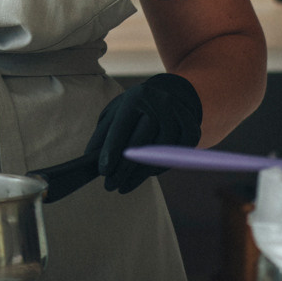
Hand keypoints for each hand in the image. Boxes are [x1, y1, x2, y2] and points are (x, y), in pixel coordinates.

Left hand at [83, 72, 201, 194]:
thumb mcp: (116, 113)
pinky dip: (160, 169)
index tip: (103, 171)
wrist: (170, 94)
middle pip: (140, 142)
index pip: (122, 126)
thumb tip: (90, 159)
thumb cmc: (136, 109)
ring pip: (159, 153)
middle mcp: (159, 102)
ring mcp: (178, 115)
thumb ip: (103, 134)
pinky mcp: (191, 128)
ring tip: (124, 185)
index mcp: (137, 96)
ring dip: (140, 174)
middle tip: (110, 186)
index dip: (112, 149)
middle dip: (123, 168)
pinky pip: (175, 157)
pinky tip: (146, 173)